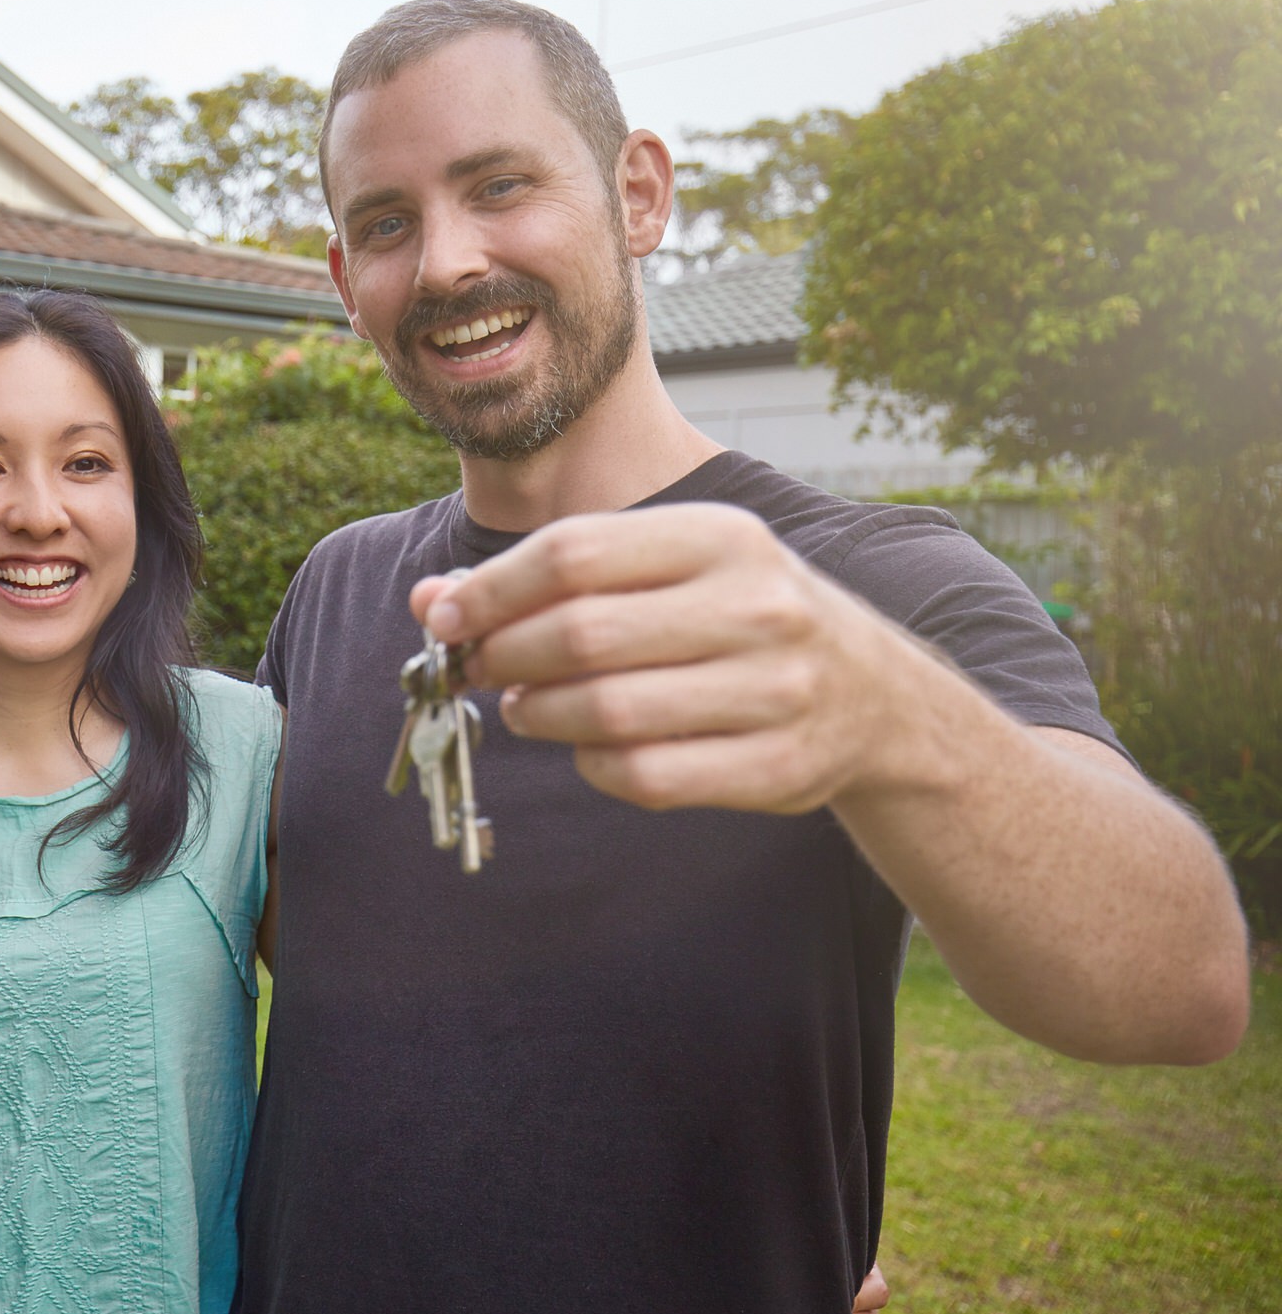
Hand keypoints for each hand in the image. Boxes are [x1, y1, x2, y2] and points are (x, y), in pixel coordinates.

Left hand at [411, 505, 927, 816]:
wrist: (880, 700)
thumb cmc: (741, 619)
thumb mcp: (670, 570)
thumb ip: (556, 575)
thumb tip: (433, 599)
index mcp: (722, 538)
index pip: (571, 554)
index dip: (489, 590)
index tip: (444, 617)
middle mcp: (758, 606)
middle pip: (580, 635)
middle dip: (503, 657)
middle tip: (477, 670)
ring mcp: (776, 691)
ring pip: (606, 713)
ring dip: (537, 716)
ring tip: (523, 707)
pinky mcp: (778, 768)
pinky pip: (644, 775)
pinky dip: (592, 766)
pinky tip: (588, 747)